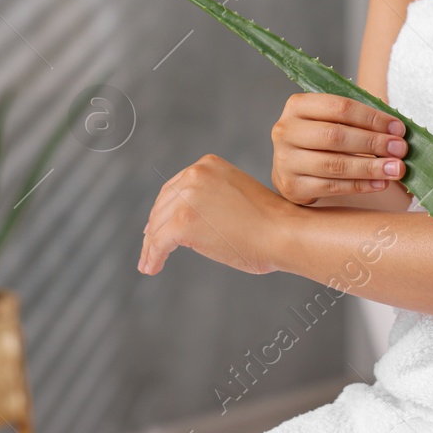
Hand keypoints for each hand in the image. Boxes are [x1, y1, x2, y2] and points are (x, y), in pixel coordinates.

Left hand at [138, 154, 291, 275]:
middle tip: (149, 245)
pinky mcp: (183, 222)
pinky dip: (152, 256)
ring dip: (151, 246)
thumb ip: (210, 198)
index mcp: (208, 165)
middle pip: (163, 204)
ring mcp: (187, 197)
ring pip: (157, 224)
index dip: (163, 208)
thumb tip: (183, 220)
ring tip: (149, 263)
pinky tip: (152, 267)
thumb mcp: (234, 194)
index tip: (155, 224)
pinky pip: (158, 242)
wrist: (283, 232)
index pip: (175, 187)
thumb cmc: (269, 222)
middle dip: (154, 227)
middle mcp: (194, 174)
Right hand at [271, 93, 407, 204]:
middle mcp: (286, 131)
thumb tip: (397, 131)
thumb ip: (357, 121)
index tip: (398, 128)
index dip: (372, 118)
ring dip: (370, 167)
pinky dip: (360, 185)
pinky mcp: (292, 186)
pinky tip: (380, 183)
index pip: (339, 107)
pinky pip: (331, 187)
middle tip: (400, 149)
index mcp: (298, 106)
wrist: (290, 169)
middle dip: (373, 142)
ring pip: (335, 164)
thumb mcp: (330, 120)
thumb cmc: (318, 140)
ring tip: (395, 169)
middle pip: (336, 135)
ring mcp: (286, 160)